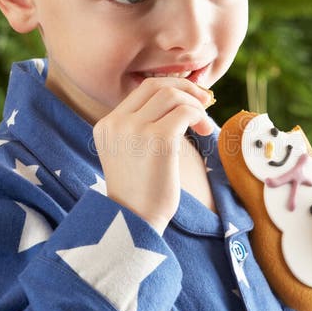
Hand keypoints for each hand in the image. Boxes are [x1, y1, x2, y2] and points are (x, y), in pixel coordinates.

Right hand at [92, 78, 214, 233]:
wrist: (134, 224)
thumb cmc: (140, 194)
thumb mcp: (129, 154)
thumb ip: (141, 129)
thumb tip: (178, 102)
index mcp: (106, 126)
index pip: (140, 91)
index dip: (170, 89)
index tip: (190, 99)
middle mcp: (117, 123)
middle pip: (155, 85)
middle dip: (184, 88)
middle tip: (205, 100)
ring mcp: (135, 129)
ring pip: (172, 95)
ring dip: (194, 104)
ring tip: (203, 124)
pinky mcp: (158, 139)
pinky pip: (185, 112)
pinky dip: (199, 116)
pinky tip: (204, 130)